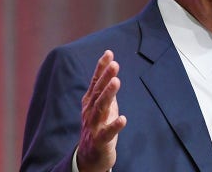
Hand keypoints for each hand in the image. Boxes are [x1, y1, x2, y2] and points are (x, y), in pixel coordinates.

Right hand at [77, 50, 126, 171]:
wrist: (88, 158)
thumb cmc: (97, 129)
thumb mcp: (102, 108)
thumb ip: (106, 92)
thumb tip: (112, 75)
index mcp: (90, 103)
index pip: (95, 82)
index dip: (101, 68)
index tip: (109, 53)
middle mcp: (90, 112)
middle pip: (98, 93)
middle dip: (105, 78)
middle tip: (114, 64)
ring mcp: (93, 126)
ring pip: (101, 109)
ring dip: (109, 95)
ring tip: (116, 82)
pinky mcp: (100, 141)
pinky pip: (107, 133)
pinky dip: (114, 126)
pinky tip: (123, 119)